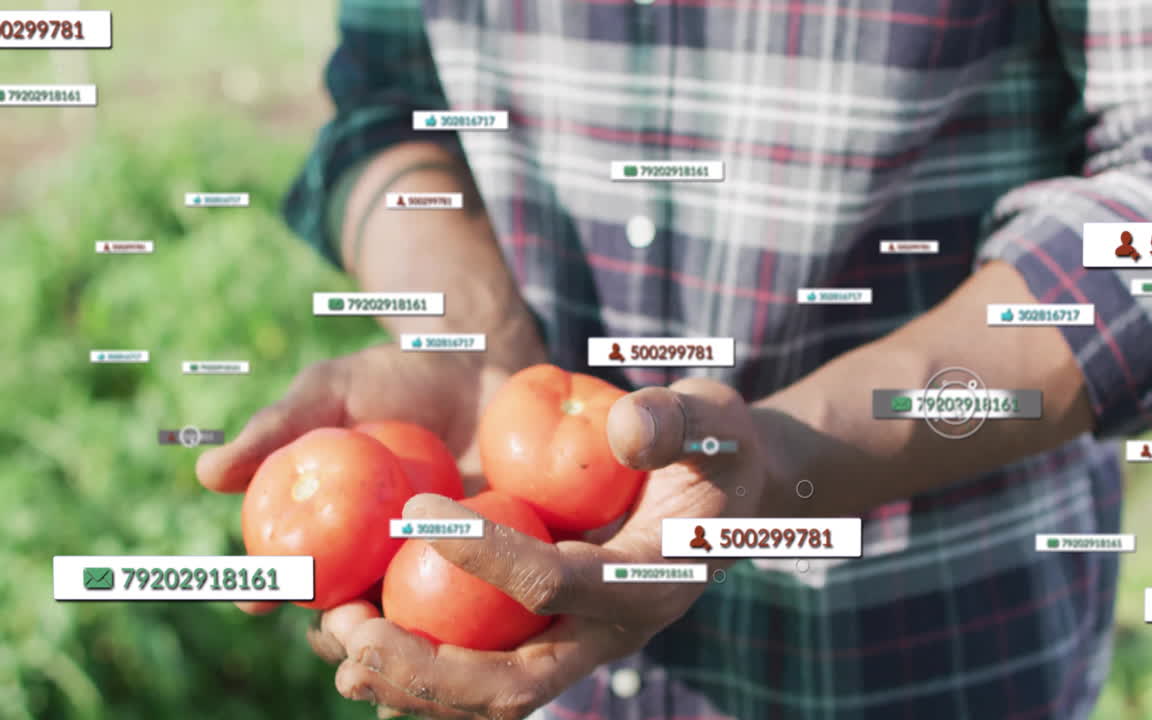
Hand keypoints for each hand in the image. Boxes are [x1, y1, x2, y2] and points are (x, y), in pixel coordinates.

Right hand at [196, 341, 539, 613]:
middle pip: (352, 617)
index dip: (270, 594)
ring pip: (415, 626)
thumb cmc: (399, 375)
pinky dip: (470, 620)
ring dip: (401, 641)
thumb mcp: (334, 391)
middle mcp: (382, 561)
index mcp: (334, 534)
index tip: (257, 600)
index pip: (294, 576)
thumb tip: (209, 475)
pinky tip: (464, 624)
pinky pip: (482, 598)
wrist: (483, 359)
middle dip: (339, 634)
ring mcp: (443, 566)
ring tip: (394, 632)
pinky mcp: (500, 561)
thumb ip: (279, 428)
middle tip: (339, 624)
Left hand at [320, 377, 773, 718]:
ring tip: (338, 643)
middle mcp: (612, 633)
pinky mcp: (556, 634)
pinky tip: (367, 635)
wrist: (733, 496)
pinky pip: (485, 671)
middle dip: (427, 671)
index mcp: (649, 582)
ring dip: (412, 683)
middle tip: (351, 637)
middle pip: (514, 684)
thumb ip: (675, 421)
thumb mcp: (713, 419)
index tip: (415, 511)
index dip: (484, 554)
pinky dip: (424, 667)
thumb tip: (624, 430)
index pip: (555, 583)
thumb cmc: (720, 447)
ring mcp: (582, 642)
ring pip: (490, 697)